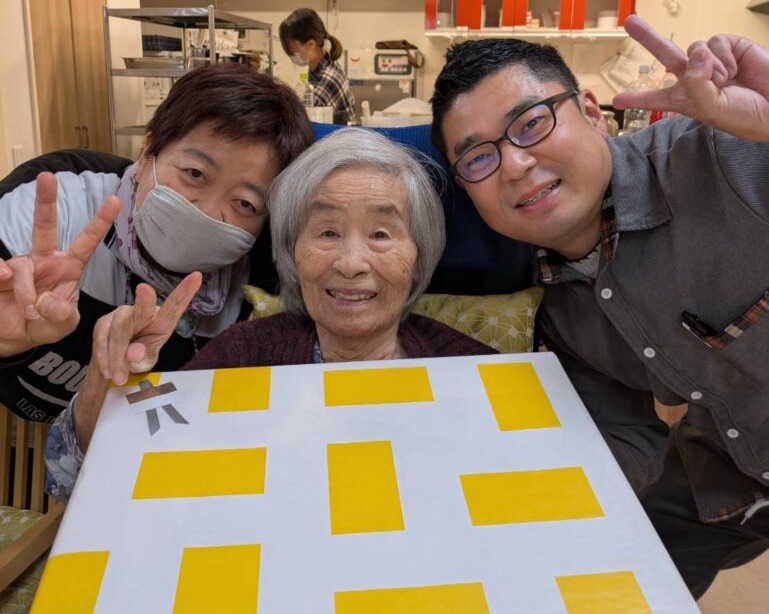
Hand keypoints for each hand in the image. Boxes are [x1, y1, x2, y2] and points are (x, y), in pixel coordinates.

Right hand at [0, 172, 120, 356]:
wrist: (13, 337)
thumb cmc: (44, 325)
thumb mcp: (62, 325)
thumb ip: (61, 315)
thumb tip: (44, 299)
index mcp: (68, 267)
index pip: (87, 241)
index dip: (100, 222)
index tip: (115, 200)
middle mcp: (43, 260)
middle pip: (45, 225)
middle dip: (46, 200)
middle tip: (47, 176)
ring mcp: (19, 265)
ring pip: (21, 267)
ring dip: (26, 293)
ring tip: (31, 312)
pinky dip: (4, 282)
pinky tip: (4, 287)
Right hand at [91, 272, 202, 384]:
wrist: (115, 363)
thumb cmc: (139, 356)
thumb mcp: (146, 362)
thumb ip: (141, 357)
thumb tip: (133, 352)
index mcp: (163, 321)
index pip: (175, 306)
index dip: (185, 292)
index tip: (197, 276)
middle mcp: (143, 313)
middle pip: (142, 308)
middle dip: (144, 299)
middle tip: (145, 289)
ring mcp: (121, 315)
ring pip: (118, 330)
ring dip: (116, 356)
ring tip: (118, 377)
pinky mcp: (103, 322)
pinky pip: (101, 339)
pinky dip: (104, 356)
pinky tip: (109, 370)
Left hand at [612, 15, 768, 141]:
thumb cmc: (744, 114)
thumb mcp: (711, 108)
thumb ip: (696, 84)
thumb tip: (696, 52)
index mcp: (685, 99)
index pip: (656, 98)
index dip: (637, 97)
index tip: (617, 99)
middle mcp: (694, 78)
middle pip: (665, 54)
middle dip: (648, 37)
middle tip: (630, 22)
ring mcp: (710, 60)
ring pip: (694, 48)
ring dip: (710, 66)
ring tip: (726, 80)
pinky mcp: (729, 46)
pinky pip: (715, 42)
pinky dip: (724, 56)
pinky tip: (736, 68)